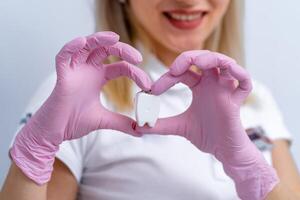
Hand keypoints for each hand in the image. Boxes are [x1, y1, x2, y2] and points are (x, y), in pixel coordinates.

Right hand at [10, 32, 151, 184]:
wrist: (56, 132)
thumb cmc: (74, 122)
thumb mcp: (104, 120)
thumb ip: (122, 123)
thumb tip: (141, 130)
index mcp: (98, 77)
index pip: (119, 66)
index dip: (135, 72)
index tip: (148, 85)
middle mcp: (87, 70)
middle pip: (106, 50)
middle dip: (123, 50)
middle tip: (138, 59)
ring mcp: (74, 71)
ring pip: (86, 46)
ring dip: (99, 39)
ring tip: (115, 38)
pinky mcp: (61, 76)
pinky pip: (63, 56)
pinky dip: (71, 47)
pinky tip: (82, 41)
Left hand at [137, 50, 278, 199]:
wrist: (223, 152)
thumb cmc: (206, 135)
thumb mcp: (179, 126)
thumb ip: (160, 124)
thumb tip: (137, 126)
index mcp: (200, 86)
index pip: (183, 72)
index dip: (167, 78)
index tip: (151, 90)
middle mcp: (213, 83)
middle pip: (205, 59)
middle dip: (189, 58)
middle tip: (173, 68)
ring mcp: (226, 90)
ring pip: (225, 63)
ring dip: (212, 58)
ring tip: (198, 62)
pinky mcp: (238, 101)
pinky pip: (245, 82)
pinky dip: (239, 74)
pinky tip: (228, 71)